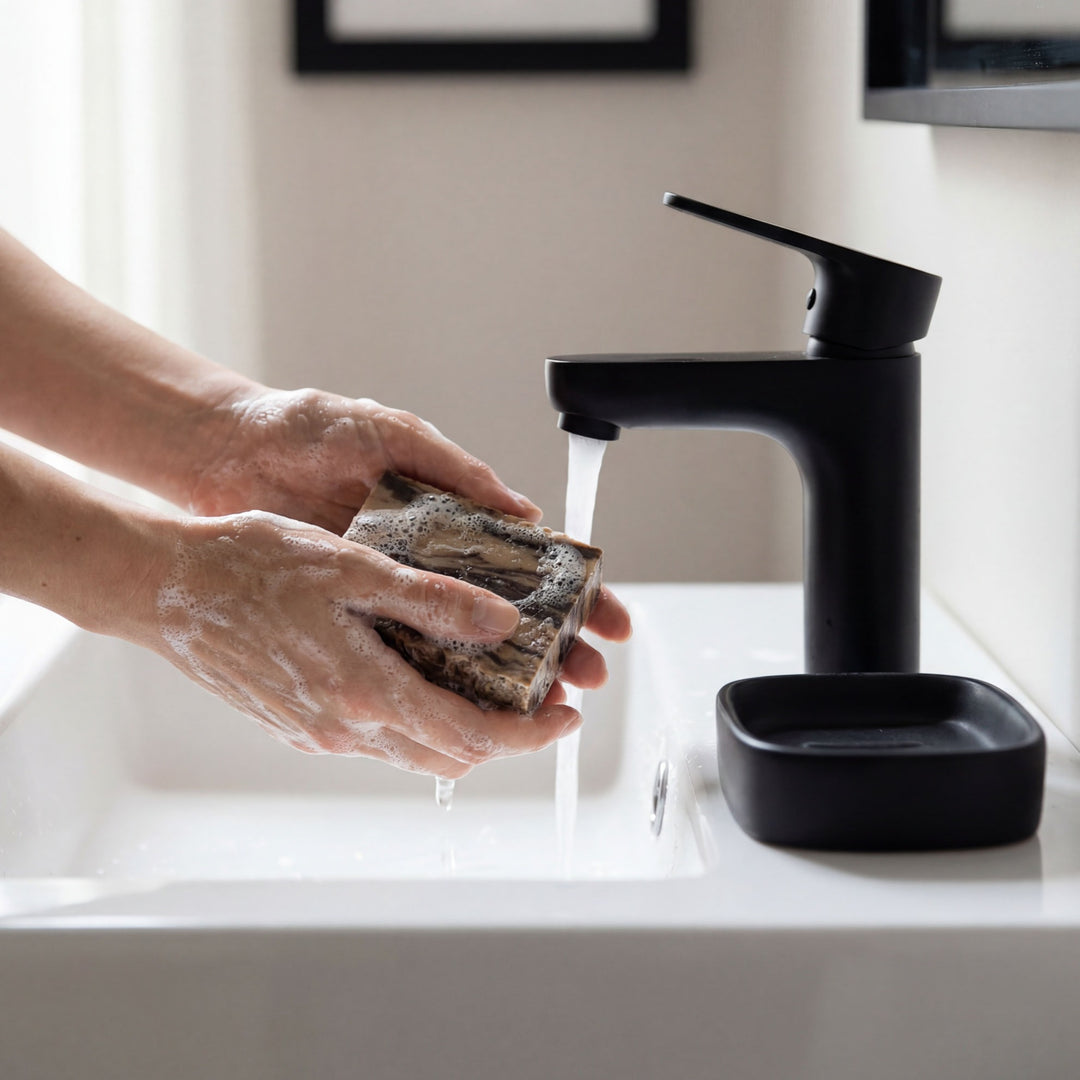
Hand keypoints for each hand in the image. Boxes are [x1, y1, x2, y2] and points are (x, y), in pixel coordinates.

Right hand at [153, 511, 584, 776]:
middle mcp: (343, 726)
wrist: (164, 588)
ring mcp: (317, 730)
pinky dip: (416, 719)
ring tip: (491, 684)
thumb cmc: (247, 566)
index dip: (529, 734)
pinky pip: (375, 737)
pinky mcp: (298, 723)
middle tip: (537, 699)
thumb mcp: (352, 568)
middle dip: (504, 736)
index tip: (563, 716)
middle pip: (447, 755)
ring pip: (411, 749)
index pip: (471, 736)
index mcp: (364, 690)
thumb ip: (431, 601)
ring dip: (460, 728)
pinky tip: (422, 675)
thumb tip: (500, 621)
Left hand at [186, 385, 632, 692]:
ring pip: (460, 645)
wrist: (228, 450)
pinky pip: (400, 654)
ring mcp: (389, 592)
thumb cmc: (308, 429)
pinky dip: (434, 679)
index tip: (608, 618)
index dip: (573, 592)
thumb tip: (525, 511)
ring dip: (503, 675)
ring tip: (540, 700)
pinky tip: (463, 700)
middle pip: (507, 615)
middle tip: (585, 676)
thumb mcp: (393, 434)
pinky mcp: (348, 614)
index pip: (528, 562)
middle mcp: (426, 562)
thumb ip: (457, 469)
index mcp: (449, 517)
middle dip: (554, 646)